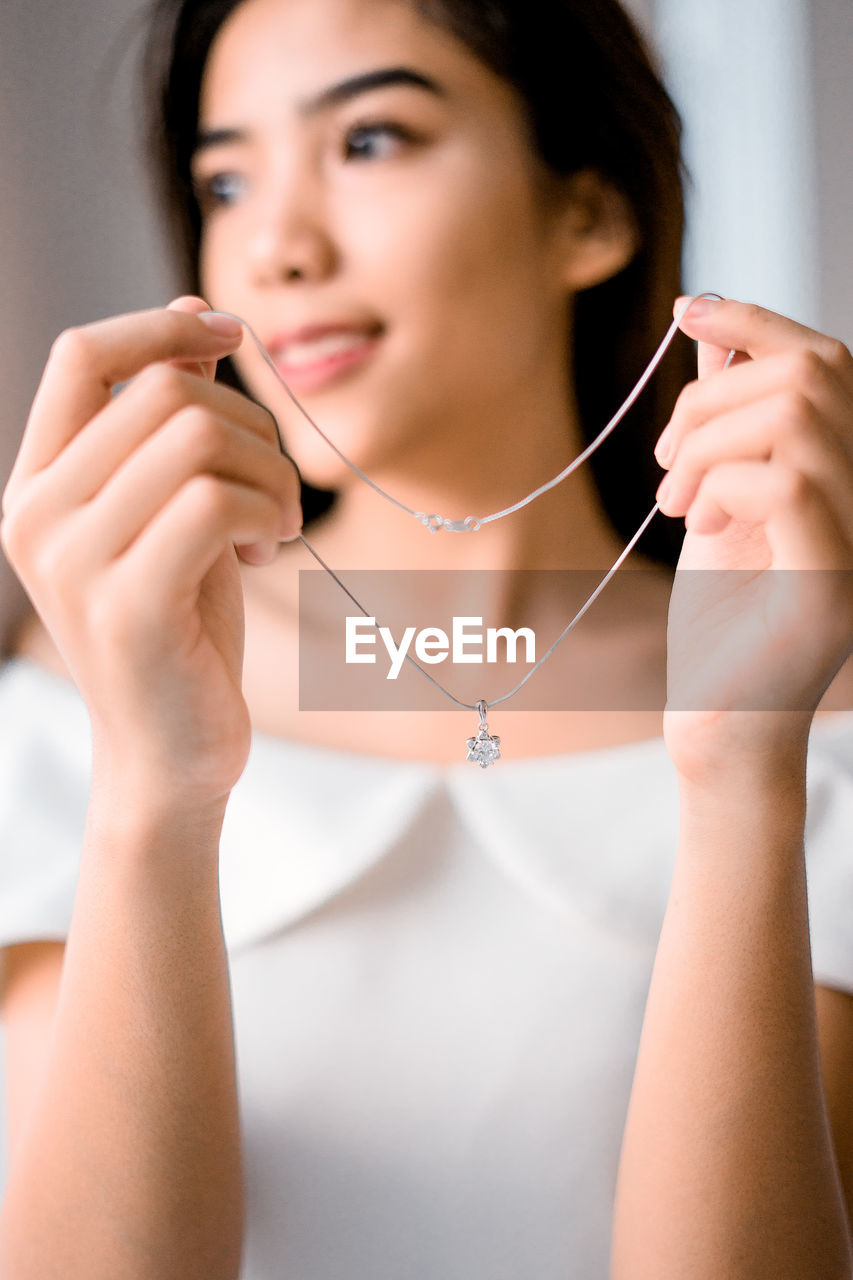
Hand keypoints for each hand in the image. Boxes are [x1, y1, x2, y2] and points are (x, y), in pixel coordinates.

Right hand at [0, 296, 301, 805]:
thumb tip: (193, 309)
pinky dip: (268, 513)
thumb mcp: (172, 513)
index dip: (164, 326)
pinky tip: (270, 555)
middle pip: (163, 390)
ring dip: (268, 474)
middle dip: (251, 427)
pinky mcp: (128, 606)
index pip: (81, 353)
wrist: (171, 757)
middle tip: (274, 494)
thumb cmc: (180, 630)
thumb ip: (171, 422)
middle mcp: (36, 516)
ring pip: (195, 437)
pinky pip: (215, 501)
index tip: (233, 335)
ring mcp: (73, 562)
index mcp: (37, 485)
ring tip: (276, 528)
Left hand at [655, 297, 852, 785]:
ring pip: (795, 417)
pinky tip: (696, 522)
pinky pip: (787, 481)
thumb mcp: (716, 501)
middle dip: (710, 399)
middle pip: (809, 374)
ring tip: (675, 498)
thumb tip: (712, 337)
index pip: (827, 361)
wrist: (718, 723)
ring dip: (705, 444)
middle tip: (667, 462)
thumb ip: (725, 426)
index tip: (689, 310)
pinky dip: (720, 484)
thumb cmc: (720, 621)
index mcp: (849, 473)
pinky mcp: (834, 586)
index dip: (758, 320)